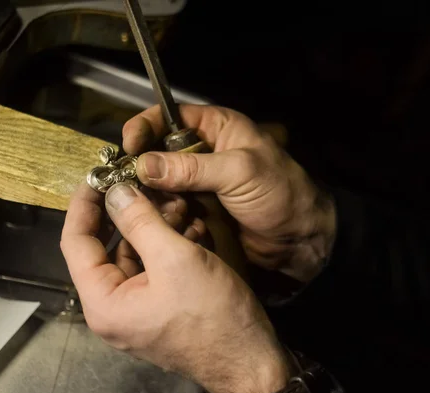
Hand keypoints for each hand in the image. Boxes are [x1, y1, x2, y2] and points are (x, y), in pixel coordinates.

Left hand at [61, 183, 291, 392]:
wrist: (250, 359)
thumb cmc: (213, 316)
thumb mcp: (175, 259)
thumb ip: (140, 221)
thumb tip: (115, 192)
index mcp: (104, 302)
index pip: (75, 242)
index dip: (84, 204)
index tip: (96, 175)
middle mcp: (113, 308)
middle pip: (105, 246)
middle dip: (128, 213)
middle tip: (145, 185)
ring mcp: (136, 309)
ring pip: (133, 253)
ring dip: (153, 227)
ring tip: (179, 207)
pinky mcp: (158, 306)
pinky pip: (152, 267)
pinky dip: (167, 245)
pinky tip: (190, 229)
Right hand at [122, 105, 336, 281]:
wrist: (299, 239)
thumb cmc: (282, 193)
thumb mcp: (239, 171)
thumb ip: (191, 168)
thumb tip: (145, 165)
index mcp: (217, 128)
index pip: (170, 116)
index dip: (146, 126)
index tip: (129, 145)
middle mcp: (204, 151)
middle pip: (158, 150)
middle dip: (143, 166)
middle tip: (129, 182)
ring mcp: (199, 182)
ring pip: (161, 182)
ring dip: (154, 194)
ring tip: (153, 205)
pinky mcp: (197, 208)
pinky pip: (170, 206)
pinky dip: (164, 212)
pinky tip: (166, 220)